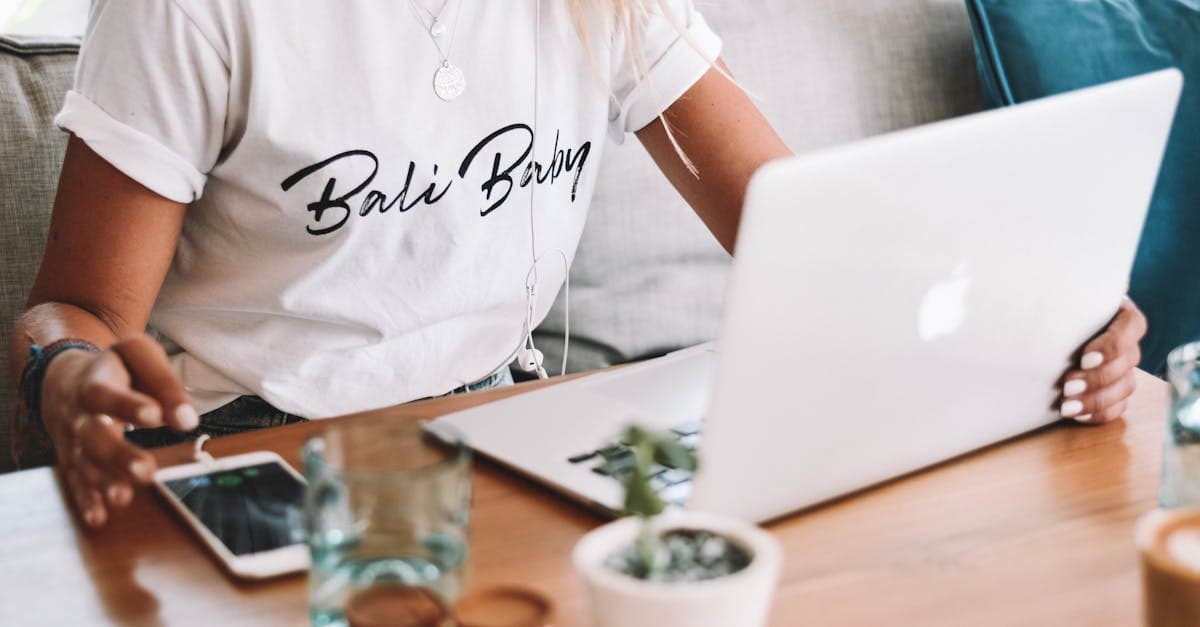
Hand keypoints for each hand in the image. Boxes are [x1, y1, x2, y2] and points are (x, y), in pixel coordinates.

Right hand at [41, 334, 196, 526]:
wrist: (63, 380)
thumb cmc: (114, 369)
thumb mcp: (138, 356)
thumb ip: (164, 383)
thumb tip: (187, 420)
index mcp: (94, 383)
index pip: (106, 394)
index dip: (129, 405)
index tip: (156, 417)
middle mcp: (79, 415)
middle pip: (94, 436)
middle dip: (118, 456)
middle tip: (146, 471)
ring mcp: (73, 441)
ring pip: (85, 464)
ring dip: (103, 483)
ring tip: (123, 498)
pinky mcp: (72, 460)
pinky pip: (76, 482)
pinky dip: (86, 501)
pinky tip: (99, 517)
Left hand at [1059, 298, 1146, 423]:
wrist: (1052, 322)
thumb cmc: (1056, 307)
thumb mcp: (1059, 298)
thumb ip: (1057, 300)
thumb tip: (1034, 300)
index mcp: (1121, 314)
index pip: (1131, 327)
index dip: (1111, 346)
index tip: (1085, 358)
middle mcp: (1127, 342)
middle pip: (1127, 362)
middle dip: (1097, 378)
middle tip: (1067, 385)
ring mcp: (1124, 367)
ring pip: (1125, 387)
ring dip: (1097, 400)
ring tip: (1067, 406)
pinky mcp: (1114, 389)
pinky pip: (1118, 406)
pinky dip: (1100, 413)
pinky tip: (1078, 415)